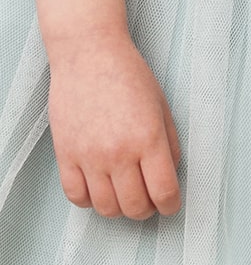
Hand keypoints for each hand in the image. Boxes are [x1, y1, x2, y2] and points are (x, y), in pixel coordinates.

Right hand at [48, 33, 182, 219]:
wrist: (89, 53)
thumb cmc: (128, 74)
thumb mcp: (162, 106)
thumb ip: (169, 144)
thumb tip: (169, 174)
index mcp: (148, 139)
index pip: (164, 192)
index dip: (171, 205)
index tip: (170, 204)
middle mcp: (119, 152)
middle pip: (135, 207)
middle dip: (147, 210)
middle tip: (148, 200)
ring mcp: (89, 156)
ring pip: (106, 207)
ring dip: (119, 209)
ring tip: (124, 195)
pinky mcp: (65, 155)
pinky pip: (76, 196)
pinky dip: (89, 201)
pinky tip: (98, 188)